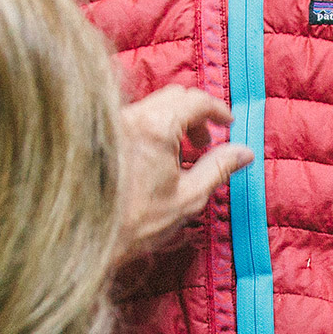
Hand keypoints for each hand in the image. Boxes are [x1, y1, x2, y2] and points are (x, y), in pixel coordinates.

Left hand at [118, 86, 253, 255]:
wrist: (88, 237)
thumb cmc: (136, 222)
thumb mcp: (189, 197)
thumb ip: (219, 168)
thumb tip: (244, 152)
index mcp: (155, 127)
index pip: (194, 100)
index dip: (217, 109)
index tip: (228, 123)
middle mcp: (131, 117)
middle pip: (174, 96)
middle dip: (197, 115)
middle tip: (206, 143)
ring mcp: (113, 123)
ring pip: (153, 106)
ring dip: (175, 122)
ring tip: (182, 155)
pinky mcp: (102, 134)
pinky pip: (136, 118)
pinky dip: (154, 128)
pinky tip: (158, 157)